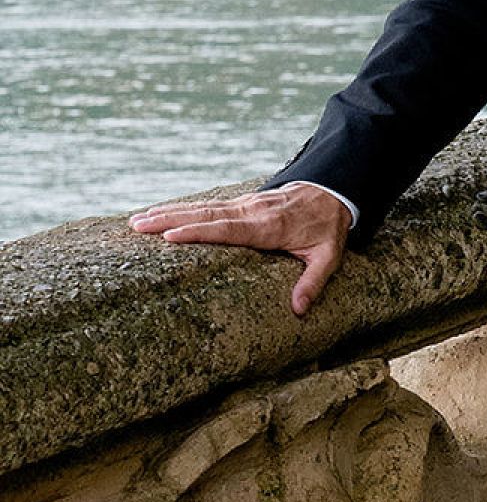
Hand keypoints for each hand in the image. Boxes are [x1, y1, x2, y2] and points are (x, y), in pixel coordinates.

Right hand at [129, 182, 351, 315]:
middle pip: (205, 215)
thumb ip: (313, 282)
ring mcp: (245, 204)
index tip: (169, 236)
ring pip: (202, 208)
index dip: (198, 232)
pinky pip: (208, 206)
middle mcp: (251, 212)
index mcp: (268, 227)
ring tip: (138, 220)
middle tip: (137, 225)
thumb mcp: (328, 256)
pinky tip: (162, 213)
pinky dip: (182, 209)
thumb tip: (298, 310)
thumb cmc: (327, 228)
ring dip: (169, 212)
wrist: (332, 191)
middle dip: (170, 220)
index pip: (227, 229)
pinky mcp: (242, 203)